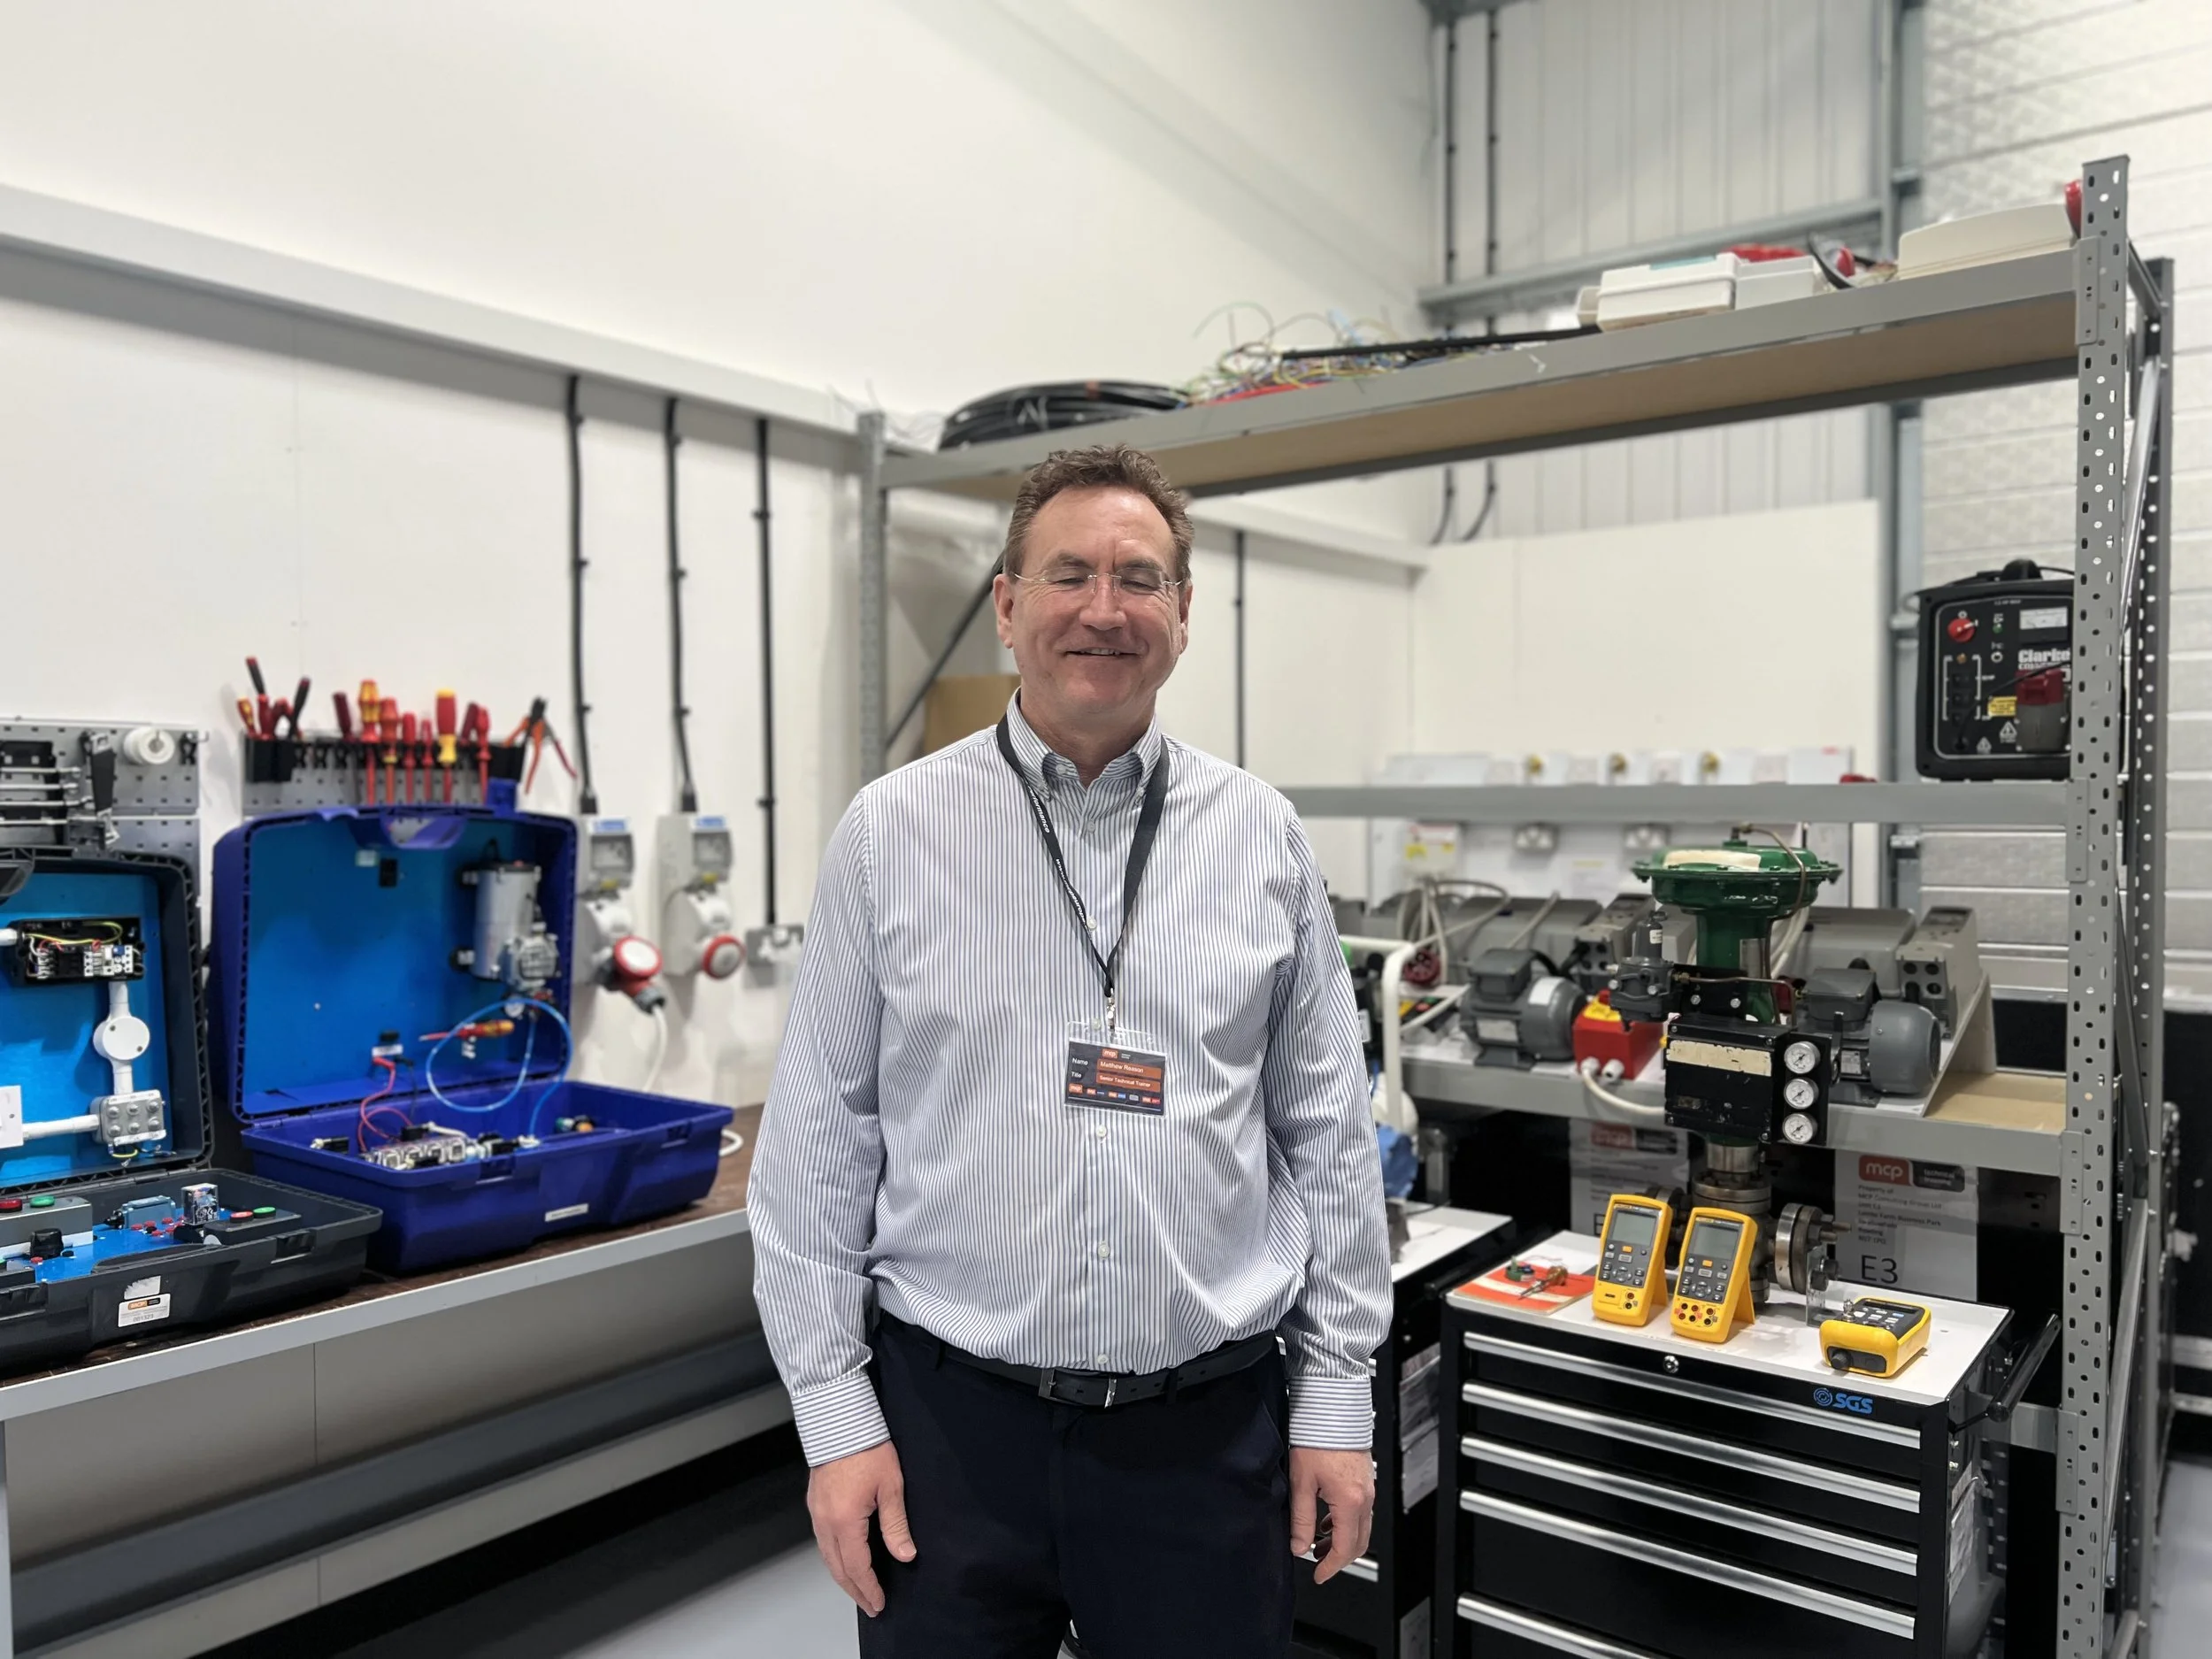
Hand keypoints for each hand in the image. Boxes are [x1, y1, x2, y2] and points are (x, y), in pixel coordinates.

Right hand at [807, 1441, 915, 1616]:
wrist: (840, 1420)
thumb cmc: (868, 1448)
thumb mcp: (891, 1487)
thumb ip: (896, 1525)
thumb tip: (905, 1555)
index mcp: (845, 1521)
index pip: (857, 1567)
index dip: (869, 1588)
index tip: (879, 1603)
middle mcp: (825, 1522)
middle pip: (838, 1568)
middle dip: (855, 1590)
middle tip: (870, 1606)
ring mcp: (817, 1513)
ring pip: (827, 1557)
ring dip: (843, 1576)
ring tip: (859, 1589)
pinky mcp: (815, 1503)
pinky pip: (822, 1541)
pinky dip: (834, 1558)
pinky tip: (845, 1560)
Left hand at [1289, 1445, 1373, 1583]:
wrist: (1331, 1408)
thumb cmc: (1317, 1438)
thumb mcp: (1301, 1482)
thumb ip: (1301, 1519)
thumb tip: (1299, 1546)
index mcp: (1350, 1502)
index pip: (1344, 1548)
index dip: (1331, 1567)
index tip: (1318, 1575)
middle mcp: (1364, 1498)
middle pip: (1358, 1543)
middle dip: (1338, 1558)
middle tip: (1318, 1564)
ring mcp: (1368, 1488)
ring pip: (1361, 1528)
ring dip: (1341, 1541)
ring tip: (1317, 1543)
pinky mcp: (1365, 1480)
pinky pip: (1361, 1512)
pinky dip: (1345, 1524)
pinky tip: (1327, 1520)